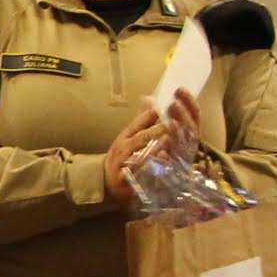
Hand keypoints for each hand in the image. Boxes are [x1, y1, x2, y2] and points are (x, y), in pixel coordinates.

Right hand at [99, 89, 197, 207]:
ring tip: (169, 141)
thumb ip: (142, 119)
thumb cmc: (122, 154)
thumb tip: (150, 97)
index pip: (136, 124)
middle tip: (170, 124)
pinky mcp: (128, 180)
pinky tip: (161, 164)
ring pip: (140, 155)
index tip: (160, 107)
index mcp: (125, 136)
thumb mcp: (128, 135)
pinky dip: (150, 169)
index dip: (147, 116)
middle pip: (139, 139)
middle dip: (154, 131)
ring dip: (155, 149)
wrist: (106, 179)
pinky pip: (140, 174)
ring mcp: (124, 164)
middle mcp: (124, 149)